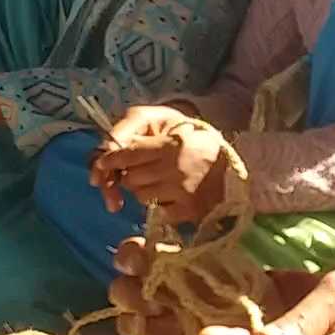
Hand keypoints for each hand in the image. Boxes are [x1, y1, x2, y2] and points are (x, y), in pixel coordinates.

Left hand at [89, 106, 226, 221]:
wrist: (233, 164)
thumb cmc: (197, 139)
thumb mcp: (170, 123)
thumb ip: (138, 132)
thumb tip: (108, 151)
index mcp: (172, 144)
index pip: (128, 153)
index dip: (110, 159)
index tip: (102, 162)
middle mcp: (176, 169)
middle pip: (130, 177)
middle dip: (128, 173)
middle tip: (140, 168)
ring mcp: (183, 193)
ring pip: (139, 195)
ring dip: (141, 188)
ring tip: (157, 179)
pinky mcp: (188, 211)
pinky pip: (156, 210)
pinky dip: (158, 203)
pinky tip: (171, 193)